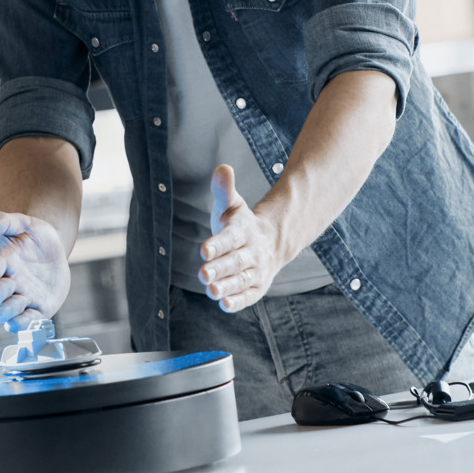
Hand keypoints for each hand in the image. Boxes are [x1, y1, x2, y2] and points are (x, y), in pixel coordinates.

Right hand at [0, 212, 70, 331]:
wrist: (55, 252)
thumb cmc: (36, 237)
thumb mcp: (25, 223)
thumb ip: (7, 221)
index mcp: (3, 262)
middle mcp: (8, 282)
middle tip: (1, 292)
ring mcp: (22, 297)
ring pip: (4, 313)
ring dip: (5, 312)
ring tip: (14, 305)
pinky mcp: (37, 309)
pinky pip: (25, 322)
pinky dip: (20, 324)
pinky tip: (23, 318)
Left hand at [198, 165, 286, 312]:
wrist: (270, 243)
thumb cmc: (241, 224)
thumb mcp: (233, 205)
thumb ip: (224, 189)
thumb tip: (222, 168)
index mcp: (244, 231)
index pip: (231, 238)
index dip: (218, 244)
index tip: (203, 250)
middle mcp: (252, 253)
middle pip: (235, 262)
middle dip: (220, 268)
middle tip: (203, 274)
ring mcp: (256, 272)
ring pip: (241, 280)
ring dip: (226, 287)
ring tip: (210, 290)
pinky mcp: (257, 288)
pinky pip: (248, 296)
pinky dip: (237, 301)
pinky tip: (224, 304)